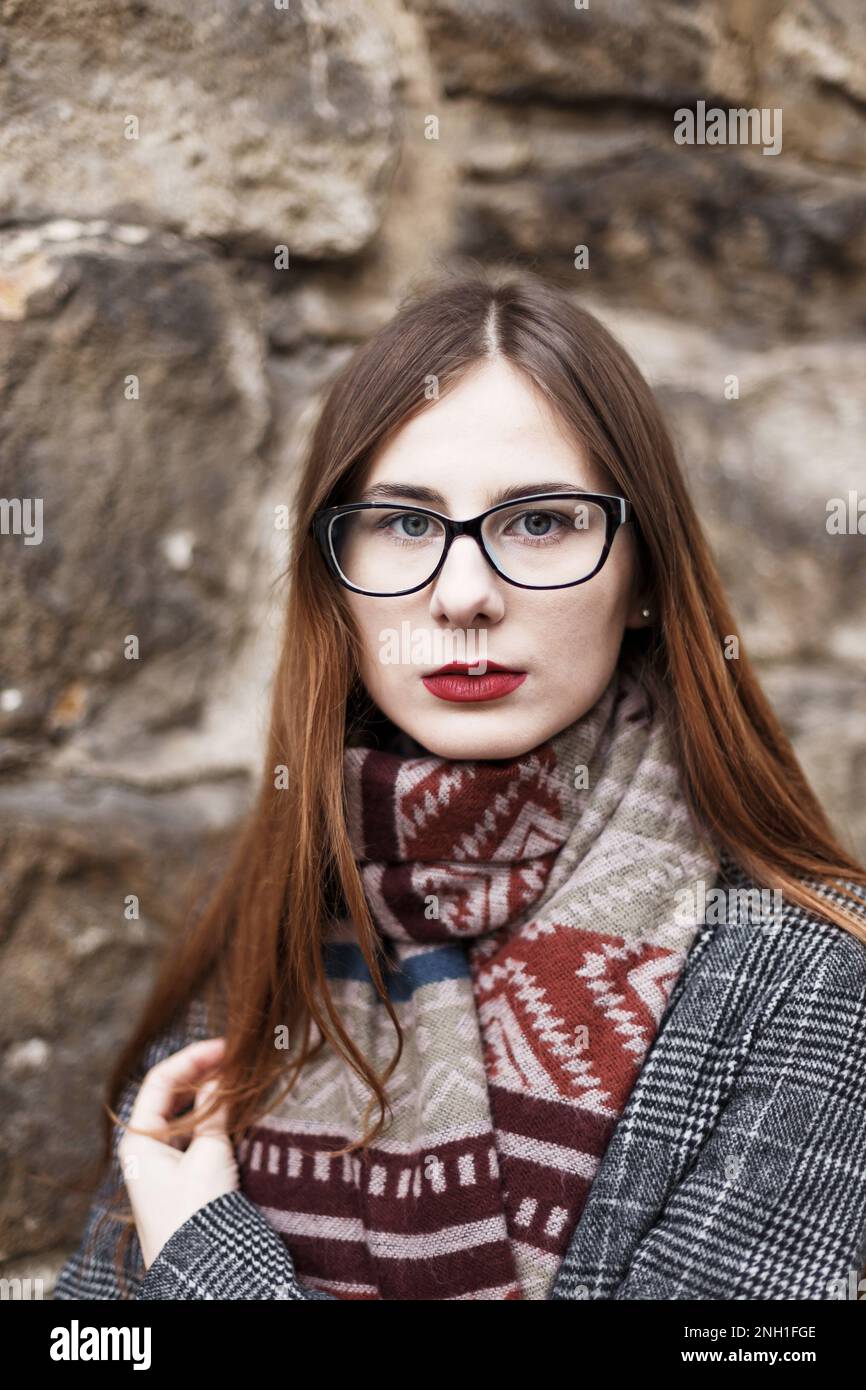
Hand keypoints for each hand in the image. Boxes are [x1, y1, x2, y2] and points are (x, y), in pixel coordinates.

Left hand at [119, 1037, 239, 1270]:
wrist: (197, 1271)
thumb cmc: (195, 1212)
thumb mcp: (209, 1153)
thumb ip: (214, 1110)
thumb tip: (220, 1075)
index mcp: (138, 1138)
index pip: (161, 1079)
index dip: (193, 1057)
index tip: (226, 1047)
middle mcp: (144, 1148)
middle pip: (170, 1095)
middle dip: (201, 1073)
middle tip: (235, 1059)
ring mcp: (161, 1165)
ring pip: (183, 1115)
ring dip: (207, 1095)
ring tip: (237, 1080)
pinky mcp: (179, 1180)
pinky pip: (192, 1136)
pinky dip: (211, 1119)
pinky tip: (232, 1112)